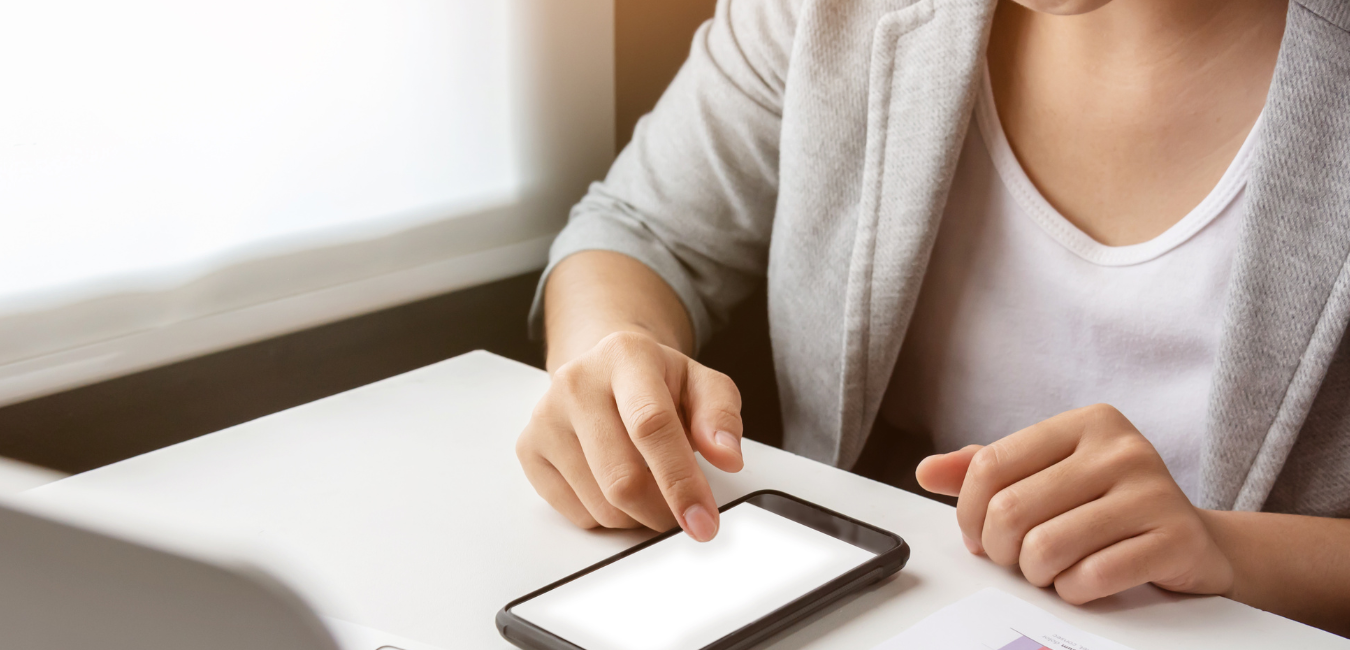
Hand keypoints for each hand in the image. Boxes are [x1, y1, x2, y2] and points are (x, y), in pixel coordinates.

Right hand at [517, 331, 743, 540]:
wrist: (604, 369)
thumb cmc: (655, 382)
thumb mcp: (701, 383)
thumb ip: (721, 415)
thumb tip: (726, 454)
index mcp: (625, 356)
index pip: (651, 426)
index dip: (680, 481)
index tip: (702, 521)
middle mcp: (577, 382)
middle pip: (622, 478)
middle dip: (662, 511)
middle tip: (683, 514)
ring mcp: (546, 417)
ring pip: (601, 505)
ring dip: (638, 516)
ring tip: (650, 485)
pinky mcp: (529, 449)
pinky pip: (577, 513)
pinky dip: (608, 516)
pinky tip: (616, 484)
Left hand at [915, 404, 1234, 603]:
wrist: (1194, 542)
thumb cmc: (1108, 507)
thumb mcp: (1049, 476)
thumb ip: (988, 470)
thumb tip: (927, 471)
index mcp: (1086, 423)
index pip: (990, 464)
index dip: (968, 511)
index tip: (976, 535)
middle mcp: (1122, 449)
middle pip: (1010, 509)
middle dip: (1000, 549)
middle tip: (1015, 559)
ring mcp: (1153, 492)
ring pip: (1045, 547)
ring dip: (1036, 574)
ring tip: (1050, 569)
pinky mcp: (1175, 539)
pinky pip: (1089, 578)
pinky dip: (1072, 592)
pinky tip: (1082, 583)